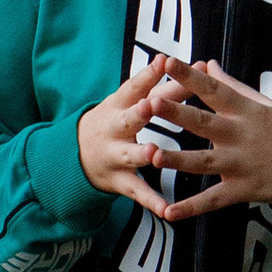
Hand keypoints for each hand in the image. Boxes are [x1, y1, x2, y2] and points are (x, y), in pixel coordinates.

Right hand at [76, 55, 184, 221]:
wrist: (74, 155)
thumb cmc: (116, 120)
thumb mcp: (128, 101)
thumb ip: (162, 87)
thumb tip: (197, 66)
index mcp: (120, 104)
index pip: (135, 86)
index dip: (149, 74)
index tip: (164, 61)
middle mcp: (115, 128)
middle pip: (129, 118)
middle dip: (140, 112)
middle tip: (150, 105)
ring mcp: (115, 156)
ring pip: (130, 155)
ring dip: (142, 154)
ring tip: (153, 153)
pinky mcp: (119, 181)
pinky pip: (137, 192)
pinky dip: (152, 201)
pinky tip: (167, 210)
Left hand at [155, 61, 271, 266]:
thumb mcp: (268, 105)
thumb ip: (233, 86)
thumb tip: (208, 64)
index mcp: (247, 111)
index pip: (214, 89)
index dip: (190, 75)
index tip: (167, 61)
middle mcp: (242, 135)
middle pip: (203, 123)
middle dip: (176, 113)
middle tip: (150, 103)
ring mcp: (243, 164)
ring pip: (204, 162)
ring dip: (176, 160)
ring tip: (151, 156)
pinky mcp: (246, 190)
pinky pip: (214, 200)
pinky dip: (192, 207)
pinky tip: (169, 213)